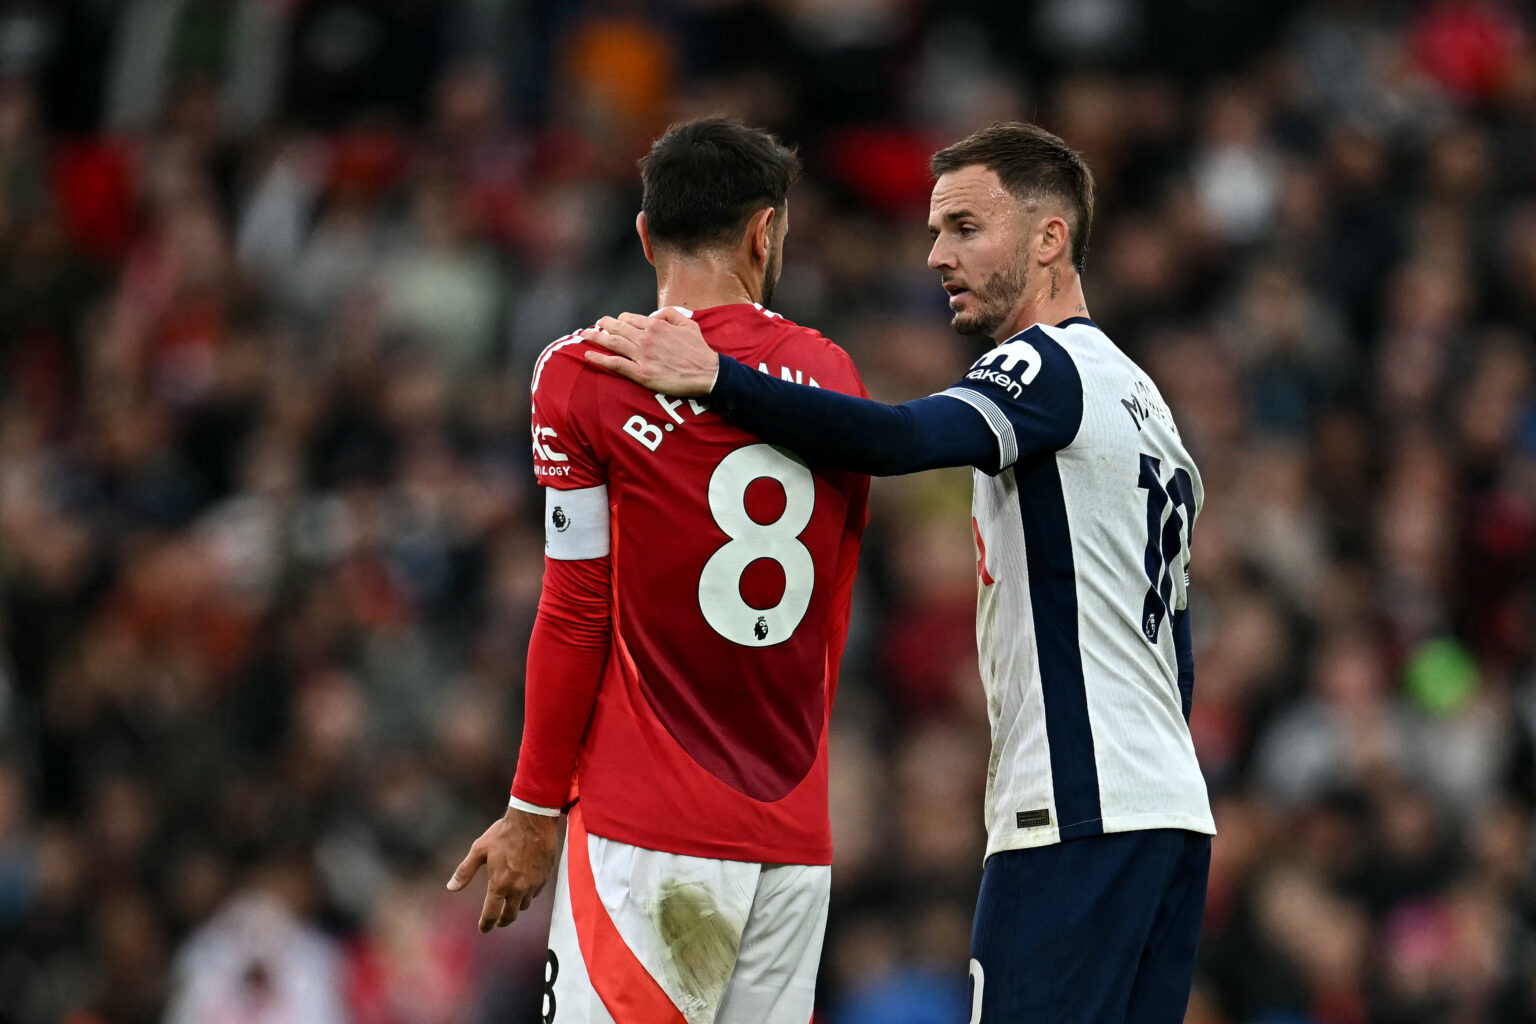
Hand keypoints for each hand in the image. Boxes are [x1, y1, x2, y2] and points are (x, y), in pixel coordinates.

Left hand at [447, 807, 559, 932]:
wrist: (533, 820)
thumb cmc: (503, 833)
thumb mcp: (479, 849)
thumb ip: (465, 871)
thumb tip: (451, 887)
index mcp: (499, 884)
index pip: (491, 914)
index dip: (486, 924)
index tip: (484, 928)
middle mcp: (517, 888)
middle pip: (510, 915)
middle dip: (503, 920)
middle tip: (499, 920)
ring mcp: (533, 884)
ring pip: (525, 904)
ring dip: (516, 906)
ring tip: (511, 901)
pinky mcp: (545, 876)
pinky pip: (536, 892)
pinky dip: (529, 893)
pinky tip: (525, 886)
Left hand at [581, 308, 718, 396]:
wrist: (707, 373)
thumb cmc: (699, 350)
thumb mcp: (688, 324)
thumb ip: (670, 314)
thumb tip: (655, 314)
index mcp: (656, 325)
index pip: (629, 319)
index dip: (619, 320)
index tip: (613, 323)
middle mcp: (646, 338)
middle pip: (617, 328)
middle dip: (603, 325)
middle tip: (594, 326)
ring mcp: (642, 356)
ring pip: (613, 343)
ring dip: (596, 338)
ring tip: (585, 335)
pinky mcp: (641, 373)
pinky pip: (615, 364)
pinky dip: (600, 359)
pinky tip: (588, 356)